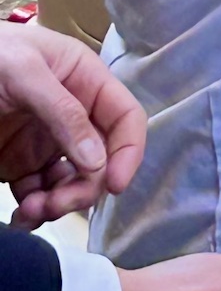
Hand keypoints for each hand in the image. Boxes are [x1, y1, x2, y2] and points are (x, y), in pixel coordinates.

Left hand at [0, 21, 145, 225]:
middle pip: (99, 161)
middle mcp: (75, 116)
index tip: (114, 185)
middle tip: (56, 205)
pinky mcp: (22, 164)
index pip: (125, 118)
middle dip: (84, 188)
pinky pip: (39, 193)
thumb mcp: (26, 72)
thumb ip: (62, 111)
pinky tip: (21, 218)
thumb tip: (96, 161)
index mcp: (87, 82)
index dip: (128, 151)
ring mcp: (48, 142)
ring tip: (30, 211)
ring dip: (58, 204)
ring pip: (71, 183)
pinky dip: (34, 212)